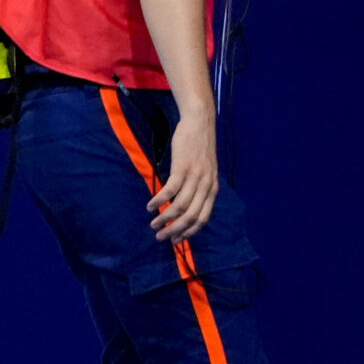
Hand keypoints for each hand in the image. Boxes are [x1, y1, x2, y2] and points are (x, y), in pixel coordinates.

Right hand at [149, 114, 218, 241]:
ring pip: (180, 206)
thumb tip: (186, 203)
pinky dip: (159, 201)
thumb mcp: (205, 170)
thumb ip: (199, 187)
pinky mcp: (183, 168)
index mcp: (212, 190)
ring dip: (165, 218)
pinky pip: (170, 190)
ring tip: (153, 224)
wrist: (200, 123)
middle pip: (191, 217)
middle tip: (160, 237)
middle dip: (175, 231)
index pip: (203, 219)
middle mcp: (206, 186)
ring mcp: (195, 178)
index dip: (189, 232)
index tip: (176, 240)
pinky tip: (150, 206)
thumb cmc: (199, 146)